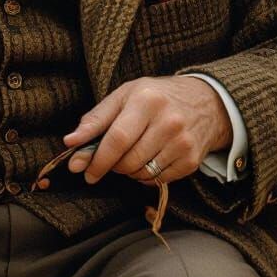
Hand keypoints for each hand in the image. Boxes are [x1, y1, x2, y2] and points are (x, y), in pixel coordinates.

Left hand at [63, 76, 230, 184]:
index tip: (80, 168)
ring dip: (126, 171)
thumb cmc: (156, 97)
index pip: (117, 138)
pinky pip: (157, 181)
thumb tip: (70, 142)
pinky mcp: (191, 161)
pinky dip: (144, 176)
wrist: (205, 102)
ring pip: (141, 173)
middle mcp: (169, 122)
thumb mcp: (124, 96)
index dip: (97, 158)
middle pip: (128, 160)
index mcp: (147, 100)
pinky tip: (146, 160)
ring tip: (128, 155)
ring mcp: (183, 143)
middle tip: (107, 159)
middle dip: (110, 166)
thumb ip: (96, 119)